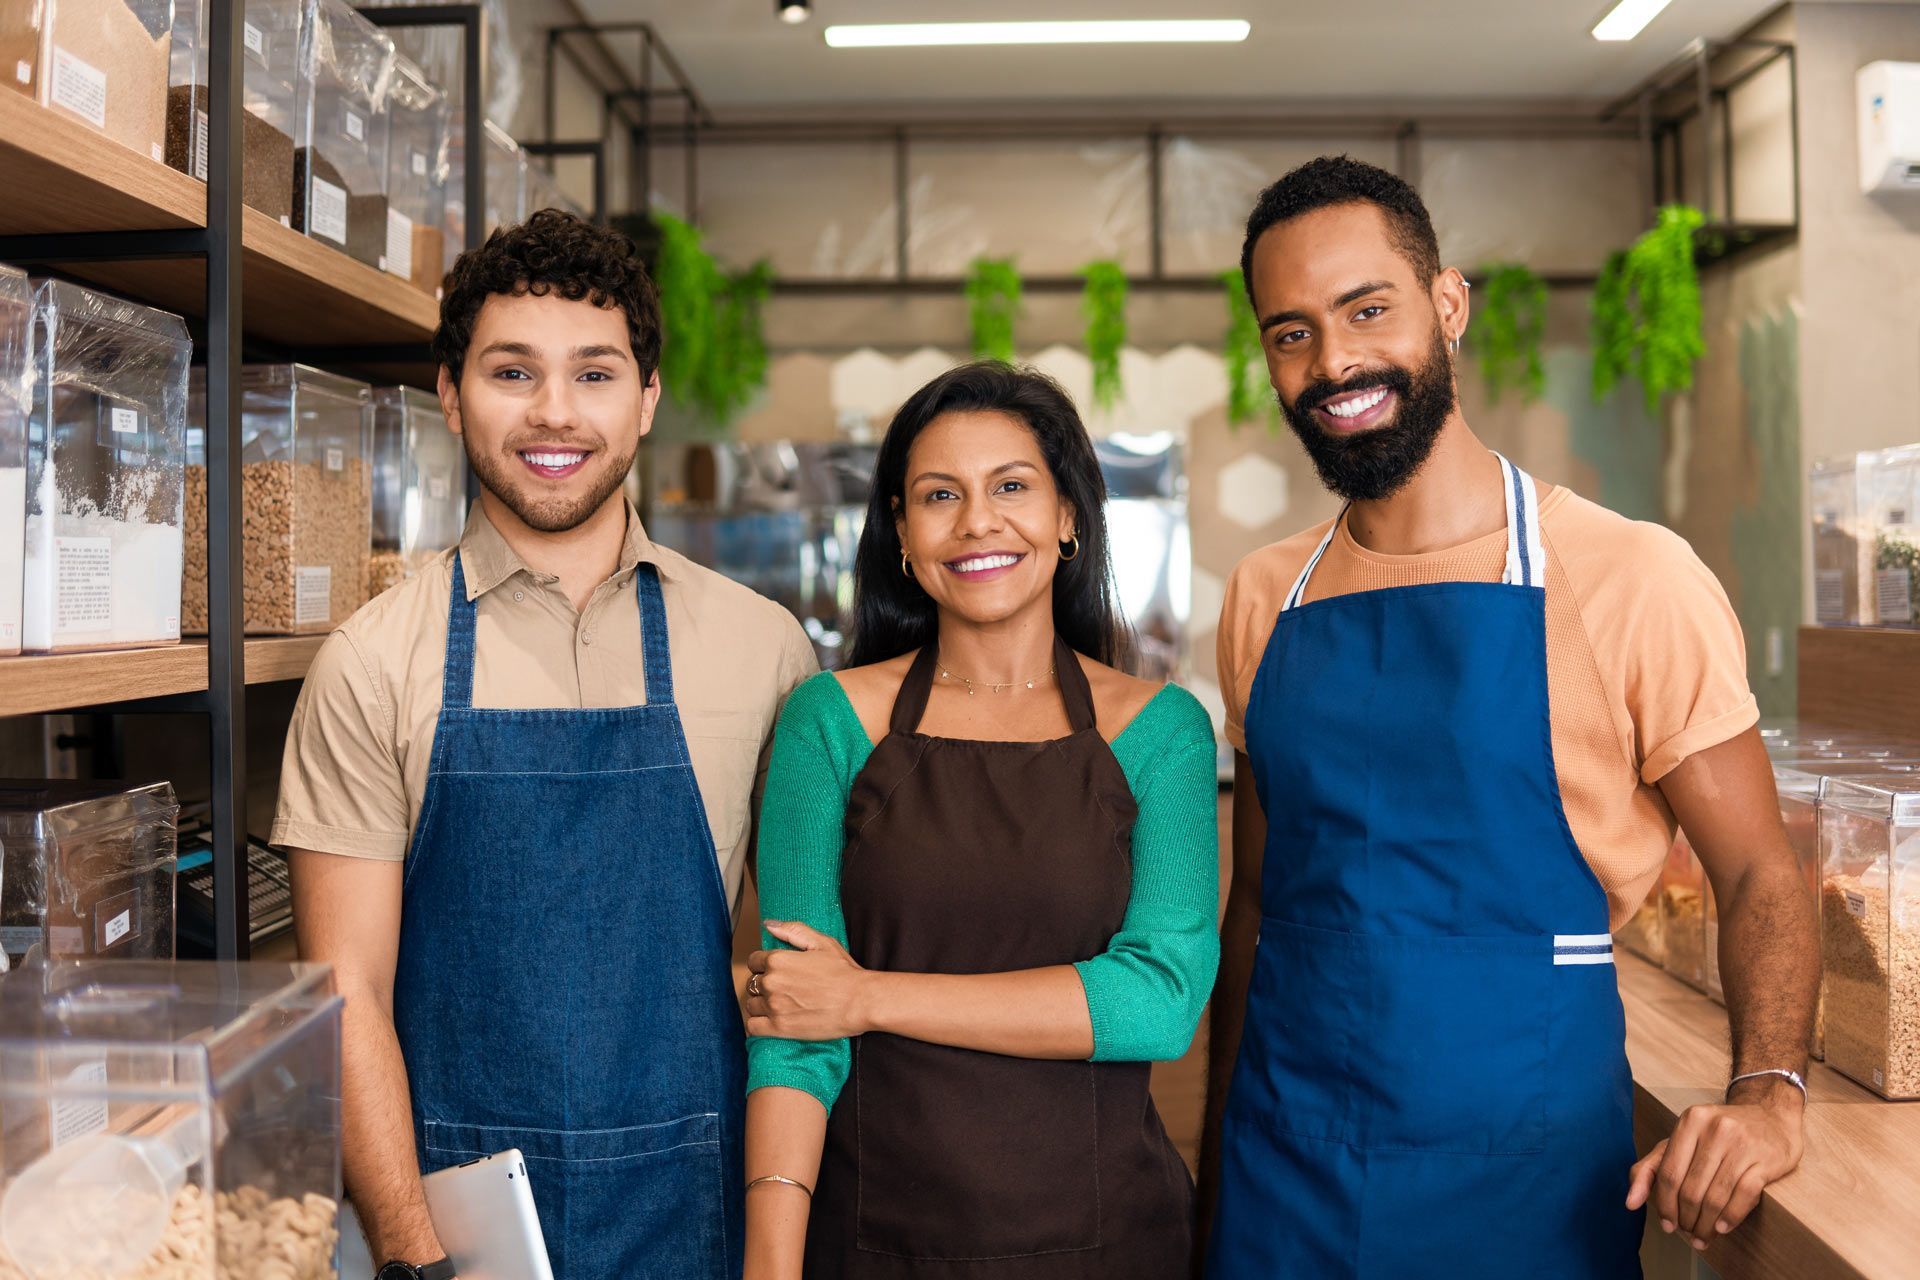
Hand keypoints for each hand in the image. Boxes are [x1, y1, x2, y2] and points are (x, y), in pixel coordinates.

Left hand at [745, 921, 871, 1040]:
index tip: (776, 972)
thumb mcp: (822, 942)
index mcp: (778, 959)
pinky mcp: (778, 1028)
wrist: (860, 1002)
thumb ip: (792, 931)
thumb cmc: (844, 972)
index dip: (764, 965)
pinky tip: (770, 1021)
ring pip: (751, 1005)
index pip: (754, 961)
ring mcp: (773, 1006)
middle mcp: (771, 982)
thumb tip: (768, 925)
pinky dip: (758, 1024)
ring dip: (761, 1005)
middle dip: (764, 985)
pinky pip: (753, 1027)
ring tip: (779, 1006)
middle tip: (782, 990)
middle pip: (752, 983)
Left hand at [1625, 1077, 1804, 1249]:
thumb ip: (1651, 1168)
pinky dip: (1731, 1217)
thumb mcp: (1681, 1141)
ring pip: (1716, 1196)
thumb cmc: (1719, 1134)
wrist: (1770, 1116)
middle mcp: (1714, 1128)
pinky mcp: (1766, 1159)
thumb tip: (1630, 1203)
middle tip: (1688, 1233)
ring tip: (1703, 1236)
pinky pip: (1744, 1195)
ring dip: (1706, 1224)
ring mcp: (1742, 1143)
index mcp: (1689, 1121)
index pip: (1668, 1173)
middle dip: (1687, 1218)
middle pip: (1691, 1188)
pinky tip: (1722, 1227)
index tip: (1667, 1224)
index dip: (1665, 1204)